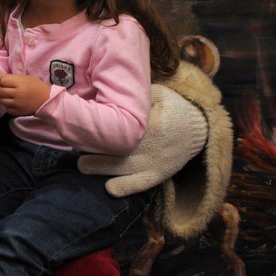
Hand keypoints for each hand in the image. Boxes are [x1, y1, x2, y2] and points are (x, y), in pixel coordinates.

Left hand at [0, 73, 49, 115]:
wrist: (47, 99)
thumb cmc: (36, 86)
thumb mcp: (25, 78)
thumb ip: (12, 77)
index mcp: (19, 83)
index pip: (2, 81)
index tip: (1, 81)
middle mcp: (17, 94)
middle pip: (0, 91)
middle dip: (0, 89)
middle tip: (4, 88)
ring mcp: (18, 104)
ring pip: (2, 101)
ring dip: (4, 98)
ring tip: (9, 96)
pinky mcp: (19, 112)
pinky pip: (7, 109)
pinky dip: (8, 106)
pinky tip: (13, 103)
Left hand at [78, 83, 207, 196]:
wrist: (201, 130)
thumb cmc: (174, 107)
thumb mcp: (161, 93)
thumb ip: (141, 94)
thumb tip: (115, 86)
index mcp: (152, 122)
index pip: (125, 123)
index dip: (104, 124)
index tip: (84, 121)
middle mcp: (151, 143)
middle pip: (121, 147)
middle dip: (97, 147)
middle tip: (74, 143)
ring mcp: (154, 161)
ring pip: (126, 167)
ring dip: (103, 167)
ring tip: (82, 165)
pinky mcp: (159, 174)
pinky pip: (142, 183)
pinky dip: (127, 187)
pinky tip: (110, 189)